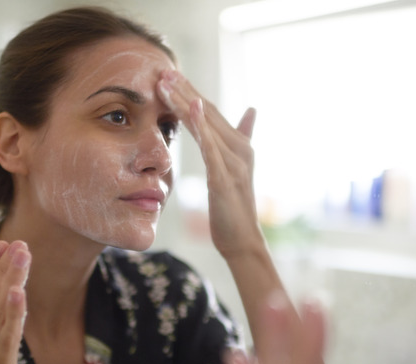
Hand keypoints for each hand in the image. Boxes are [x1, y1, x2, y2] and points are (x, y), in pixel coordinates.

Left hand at [157, 70, 261, 257]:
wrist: (242, 240)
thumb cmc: (233, 207)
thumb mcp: (235, 169)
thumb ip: (242, 137)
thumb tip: (252, 110)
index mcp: (239, 145)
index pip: (211, 112)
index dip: (191, 92)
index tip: (170, 75)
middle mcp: (239, 149)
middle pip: (208, 113)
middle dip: (185, 91)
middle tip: (163, 71)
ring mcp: (233, 163)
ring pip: (206, 125)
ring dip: (186, 102)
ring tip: (167, 84)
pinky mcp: (225, 178)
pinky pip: (212, 148)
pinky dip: (203, 127)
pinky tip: (194, 109)